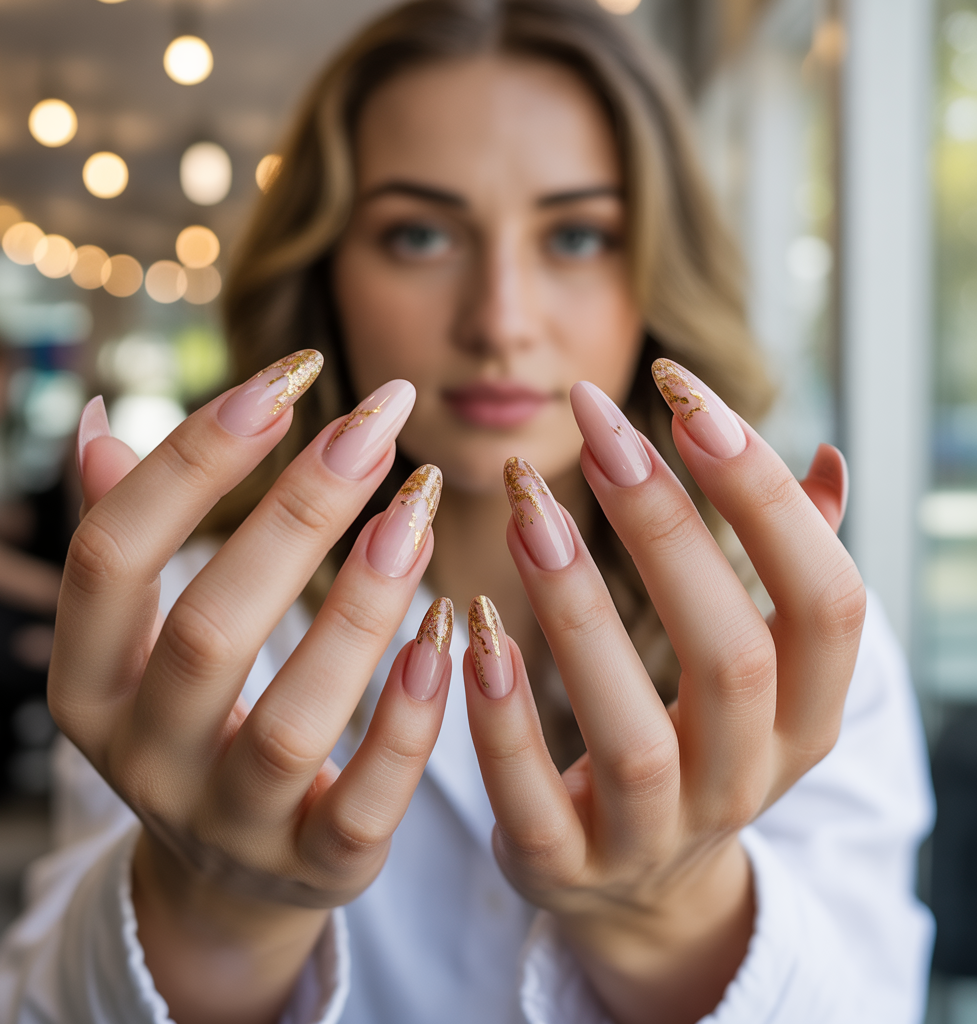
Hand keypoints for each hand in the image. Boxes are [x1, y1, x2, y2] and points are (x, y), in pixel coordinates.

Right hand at [53, 356, 453, 1023]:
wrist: (228, 874)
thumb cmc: (194, 718)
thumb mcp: (138, 644)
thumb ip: (126, 537)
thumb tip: (97, 422)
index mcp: (87, 685)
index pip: (111, 558)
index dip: (191, 459)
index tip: (284, 376)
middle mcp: (144, 758)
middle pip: (210, 628)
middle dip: (298, 512)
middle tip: (377, 422)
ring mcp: (229, 824)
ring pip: (294, 717)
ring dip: (363, 604)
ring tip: (420, 508)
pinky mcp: (315, 867)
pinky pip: (365, 801)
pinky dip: (409, 716)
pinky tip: (450, 628)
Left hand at [462, 362, 863, 1023]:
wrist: (640, 886)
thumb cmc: (697, 737)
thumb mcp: (760, 667)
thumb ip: (788, 565)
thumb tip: (829, 460)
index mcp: (806, 715)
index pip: (826, 602)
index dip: (765, 496)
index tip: (685, 392)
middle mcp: (745, 780)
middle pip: (730, 659)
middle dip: (664, 530)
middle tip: (594, 427)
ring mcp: (654, 837)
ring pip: (631, 735)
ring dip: (575, 611)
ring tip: (525, 507)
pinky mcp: (564, 868)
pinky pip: (531, 802)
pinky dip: (501, 715)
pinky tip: (472, 625)